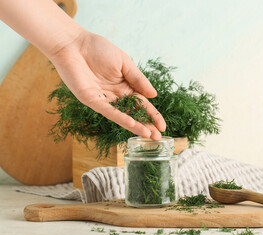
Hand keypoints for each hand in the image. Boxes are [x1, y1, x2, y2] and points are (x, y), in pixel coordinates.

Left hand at [49, 31, 165, 139]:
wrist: (74, 43)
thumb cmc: (98, 49)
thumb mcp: (125, 63)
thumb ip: (138, 79)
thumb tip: (154, 95)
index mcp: (125, 86)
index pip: (142, 104)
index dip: (152, 115)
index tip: (163, 126)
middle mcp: (115, 96)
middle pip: (134, 114)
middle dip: (146, 125)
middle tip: (158, 137)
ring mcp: (103, 100)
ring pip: (122, 116)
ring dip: (135, 126)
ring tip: (148, 135)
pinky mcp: (91, 100)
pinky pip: (108, 111)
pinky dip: (120, 117)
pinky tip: (132, 124)